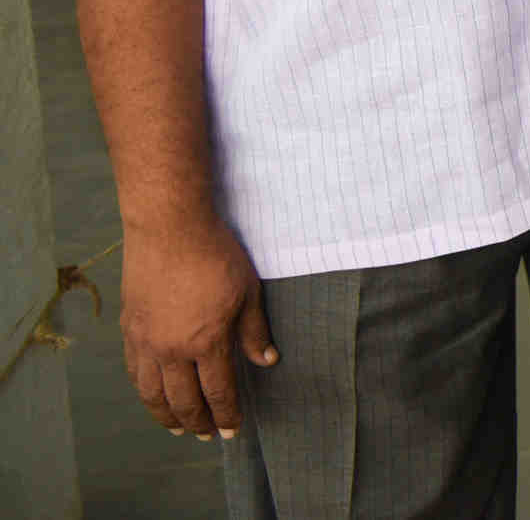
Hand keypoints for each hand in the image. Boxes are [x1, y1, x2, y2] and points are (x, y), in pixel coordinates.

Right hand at [121, 219, 273, 439]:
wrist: (169, 227)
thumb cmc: (215, 254)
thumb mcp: (248, 291)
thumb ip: (254, 330)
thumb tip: (266, 361)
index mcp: (206, 342)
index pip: (218, 392)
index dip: (226, 415)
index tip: (232, 431)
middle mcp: (171, 349)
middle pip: (183, 400)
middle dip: (197, 423)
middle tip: (208, 436)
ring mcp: (145, 341)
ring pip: (151, 393)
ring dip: (165, 415)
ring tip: (178, 428)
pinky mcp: (129, 328)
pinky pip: (134, 371)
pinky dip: (144, 390)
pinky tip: (152, 395)